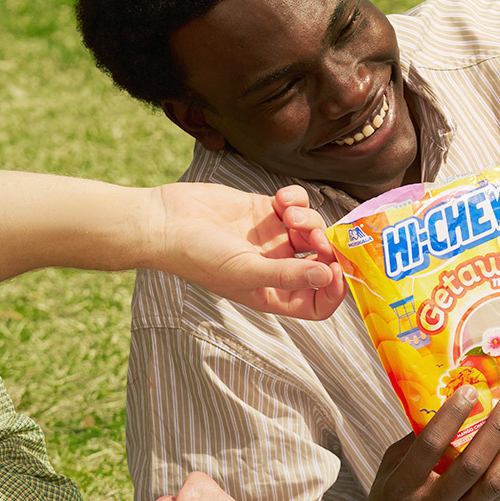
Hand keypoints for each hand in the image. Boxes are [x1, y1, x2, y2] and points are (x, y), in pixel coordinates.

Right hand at [149, 181, 344, 319]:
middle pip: (322, 261)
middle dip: (324, 246)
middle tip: (313, 234)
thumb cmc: (197, 257)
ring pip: (312, 228)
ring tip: (287, 212)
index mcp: (274, 293)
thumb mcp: (245, 272)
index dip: (334, 290)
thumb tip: (326, 276)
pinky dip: (296, 198)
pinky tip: (280, 198)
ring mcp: (272, 238)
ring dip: (309, 218)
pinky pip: (296, 204)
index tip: (335, 268)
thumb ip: (287, 275)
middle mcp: (277, 267)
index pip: (318, 302)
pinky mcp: (265, 210)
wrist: (165, 222)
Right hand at [359, 387, 499, 500]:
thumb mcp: (386, 474)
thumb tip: (444, 409)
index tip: (470, 391)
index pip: (430, 445)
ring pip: (493, 485)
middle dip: (495, 429)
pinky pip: (497, 500)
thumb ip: (411, 444)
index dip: (452, 415)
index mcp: (402, 487)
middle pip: (471, 464)